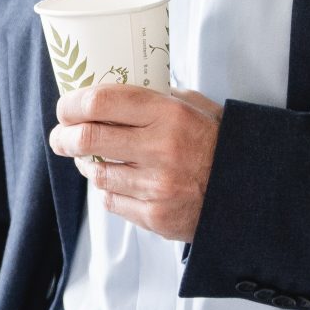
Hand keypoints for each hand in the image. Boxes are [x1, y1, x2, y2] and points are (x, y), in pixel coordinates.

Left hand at [49, 85, 223, 241]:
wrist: (249, 191)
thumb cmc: (218, 143)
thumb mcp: (195, 107)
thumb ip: (156, 98)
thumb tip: (111, 93)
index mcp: (169, 114)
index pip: (102, 102)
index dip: (73, 103)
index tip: (65, 106)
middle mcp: (161, 149)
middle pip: (88, 137)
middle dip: (64, 136)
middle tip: (60, 135)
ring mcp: (156, 186)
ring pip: (96, 172)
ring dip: (84, 163)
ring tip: (86, 157)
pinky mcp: (154, 216)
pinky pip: (111, 201)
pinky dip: (107, 189)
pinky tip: (114, 180)